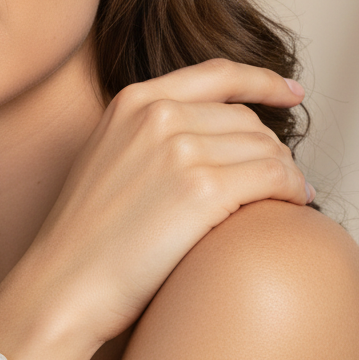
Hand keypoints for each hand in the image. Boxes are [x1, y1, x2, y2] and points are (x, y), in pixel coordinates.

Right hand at [18, 59, 311, 346]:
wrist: (63, 284)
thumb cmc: (86, 239)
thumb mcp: (108, 159)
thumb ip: (150, 135)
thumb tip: (212, 137)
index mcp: (132, 102)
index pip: (218, 75)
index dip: (264, 81)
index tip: (291, 93)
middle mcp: (157, 116)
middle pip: (247, 120)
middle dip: (272, 150)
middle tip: (281, 183)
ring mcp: (179, 150)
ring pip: (268, 149)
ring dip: (287, 174)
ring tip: (289, 198)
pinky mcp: (202, 191)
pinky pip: (276, 178)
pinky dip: (294, 191)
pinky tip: (294, 206)